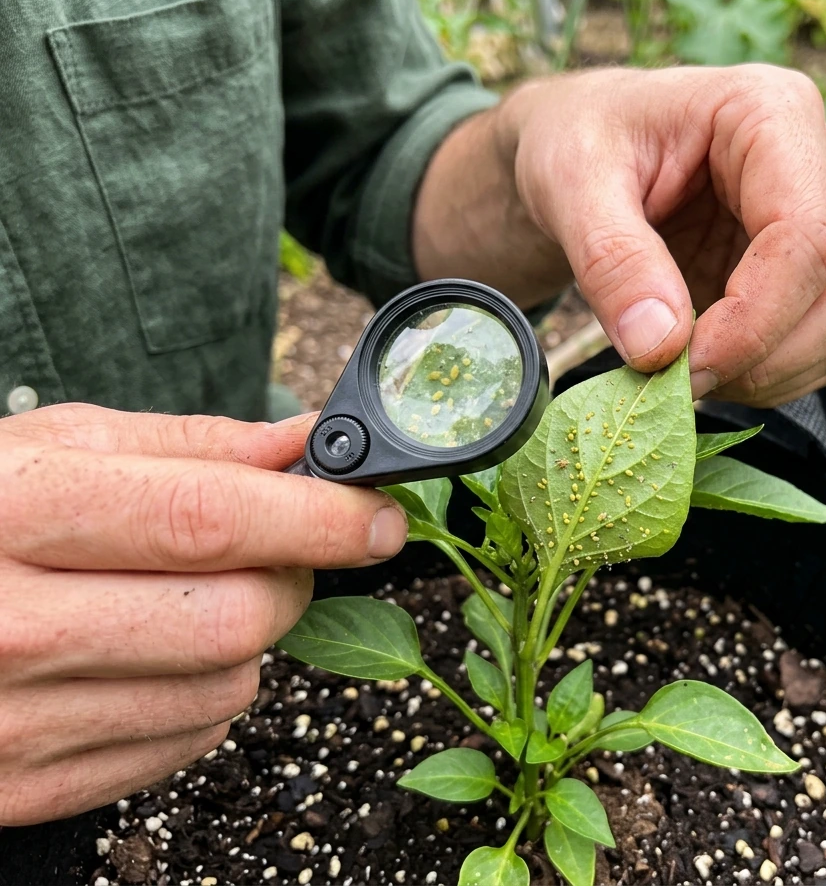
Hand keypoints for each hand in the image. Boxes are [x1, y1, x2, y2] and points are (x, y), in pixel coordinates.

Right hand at [0, 405, 406, 825]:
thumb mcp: (53, 450)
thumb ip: (192, 448)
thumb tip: (309, 447)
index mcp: (15, 515)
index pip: (209, 520)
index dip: (319, 518)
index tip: (379, 516)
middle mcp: (12, 624)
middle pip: (239, 616)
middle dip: (293, 578)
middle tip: (280, 549)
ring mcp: (16, 721)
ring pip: (230, 686)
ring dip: (249, 637)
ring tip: (188, 597)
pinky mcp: (31, 787)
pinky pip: (189, 742)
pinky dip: (204, 693)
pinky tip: (154, 654)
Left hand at [415, 65, 825, 406]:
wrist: (586, 150)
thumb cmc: (579, 142)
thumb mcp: (570, 184)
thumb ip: (610, 260)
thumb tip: (658, 346)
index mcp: (775, 114)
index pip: (807, 238)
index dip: (753, 322)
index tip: (683, 367)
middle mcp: (824, 165)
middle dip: (765, 360)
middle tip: (678, 382)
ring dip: (768, 376)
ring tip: (683, 370)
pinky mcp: (818, 271)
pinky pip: (824, 347)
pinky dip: (768, 376)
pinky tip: (707, 362)